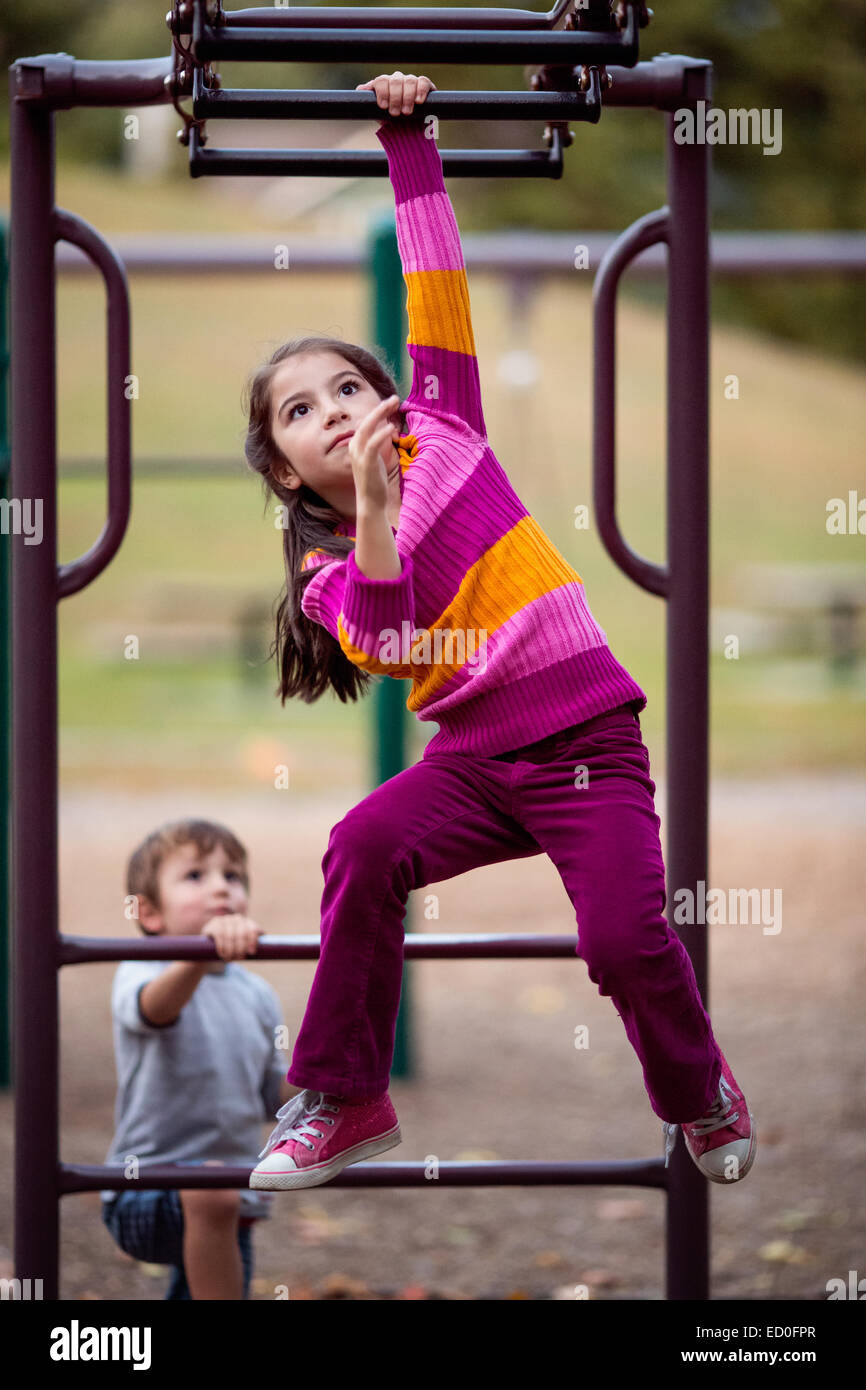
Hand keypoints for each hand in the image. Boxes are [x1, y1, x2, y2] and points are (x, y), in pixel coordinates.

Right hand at [201, 914, 261, 960]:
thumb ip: (255, 948)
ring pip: (230, 935)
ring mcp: (225, 920)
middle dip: (241, 948)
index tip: (251, 953)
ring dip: (230, 949)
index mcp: (248, 923)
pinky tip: (222, 954)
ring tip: (229, 959)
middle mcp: (237, 919)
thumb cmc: (234, 949)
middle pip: (241, 933)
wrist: (213, 948)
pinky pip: (219, 935)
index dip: (253, 941)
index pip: (253, 929)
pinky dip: (221, 946)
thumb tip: (271, 953)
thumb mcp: (245, 948)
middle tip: (239, 958)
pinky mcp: (214, 924)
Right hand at [347, 393, 400, 511]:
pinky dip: (381, 434)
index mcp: (356, 445)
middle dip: (380, 408)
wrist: (371, 503)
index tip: (391, 402)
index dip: (378, 411)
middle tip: (395, 398)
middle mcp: (354, 447)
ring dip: (380, 414)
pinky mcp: (366, 463)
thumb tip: (388, 429)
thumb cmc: (375, 481)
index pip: (366, 422)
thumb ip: (378, 443)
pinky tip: (391, 427)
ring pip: (367, 428)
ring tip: (393, 405)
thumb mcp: (376, 458)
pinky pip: (373, 444)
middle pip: (366, 421)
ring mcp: (359, 455)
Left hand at [355, 71, 436, 117]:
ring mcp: (410, 81)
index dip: (383, 92)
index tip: (383, 106)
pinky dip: (421, 90)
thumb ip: (368, 101)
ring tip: (406, 112)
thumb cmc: (390, 122)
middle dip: (395, 98)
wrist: (407, 132)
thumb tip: (360, 89)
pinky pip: (423, 82)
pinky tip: (418, 101)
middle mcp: (397, 80)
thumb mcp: (377, 113)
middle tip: (395, 113)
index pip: (382, 81)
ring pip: (409, 81)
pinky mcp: (424, 86)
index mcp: (384, 84)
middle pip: (395, 81)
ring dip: (407, 97)